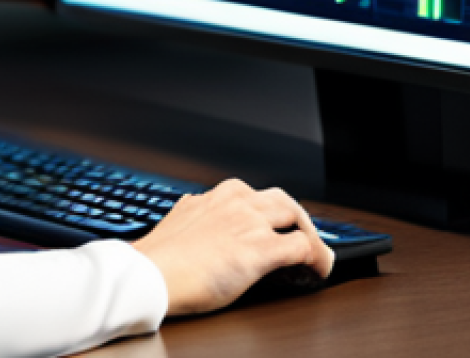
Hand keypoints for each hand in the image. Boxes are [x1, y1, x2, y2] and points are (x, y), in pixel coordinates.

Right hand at [133, 179, 335, 316]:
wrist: (152, 273)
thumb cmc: (160, 257)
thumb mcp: (179, 223)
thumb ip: (196, 214)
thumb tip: (199, 214)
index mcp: (214, 197)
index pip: (254, 196)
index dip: (269, 214)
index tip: (272, 228)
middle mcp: (234, 201)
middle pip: (281, 200)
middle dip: (295, 219)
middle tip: (300, 238)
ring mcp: (249, 222)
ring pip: (295, 215)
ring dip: (308, 234)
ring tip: (313, 255)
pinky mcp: (260, 249)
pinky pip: (303, 247)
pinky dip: (317, 258)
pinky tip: (317, 270)